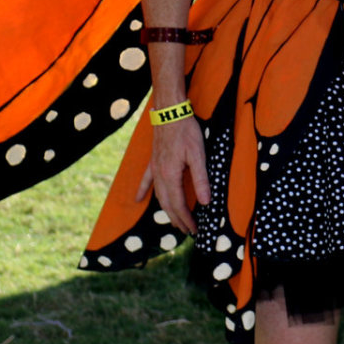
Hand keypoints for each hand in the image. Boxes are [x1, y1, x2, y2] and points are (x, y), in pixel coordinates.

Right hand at [137, 110, 210, 232]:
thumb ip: (201, 179)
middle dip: (177, 219)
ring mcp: (154, 169)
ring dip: (166, 210)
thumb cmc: (186, 131)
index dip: (186, 219)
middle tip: (187, 231)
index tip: (194, 230)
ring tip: (173, 221)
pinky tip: (138, 200)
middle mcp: (160, 176)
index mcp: (171, 176)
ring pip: (158, 196)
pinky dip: (143, 191)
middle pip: (168, 204)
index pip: (179, 205)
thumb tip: (205, 202)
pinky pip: (146, 181)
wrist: (169, 112)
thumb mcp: (198, 155)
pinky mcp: (153, 161)